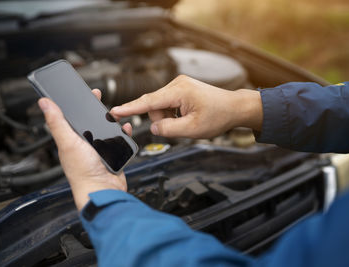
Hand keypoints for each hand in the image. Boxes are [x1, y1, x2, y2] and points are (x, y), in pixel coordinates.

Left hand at [38, 89, 131, 209]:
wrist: (103, 189)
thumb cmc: (82, 171)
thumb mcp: (68, 142)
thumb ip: (57, 122)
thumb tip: (44, 102)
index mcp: (71, 139)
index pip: (73, 116)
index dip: (79, 104)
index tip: (87, 93)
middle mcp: (84, 143)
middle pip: (92, 121)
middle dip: (99, 111)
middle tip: (104, 101)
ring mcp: (99, 149)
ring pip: (107, 129)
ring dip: (113, 121)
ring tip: (117, 115)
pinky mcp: (112, 154)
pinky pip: (119, 140)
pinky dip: (123, 133)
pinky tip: (125, 129)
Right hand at [110, 75, 262, 138]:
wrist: (234, 107)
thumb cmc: (218, 116)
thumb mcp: (193, 129)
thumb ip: (169, 129)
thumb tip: (154, 127)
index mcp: (179, 91)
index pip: (148, 102)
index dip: (130, 108)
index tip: (114, 111)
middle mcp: (177, 84)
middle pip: (154, 105)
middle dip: (162, 119)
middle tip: (179, 126)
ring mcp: (179, 85)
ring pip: (160, 106)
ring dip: (168, 117)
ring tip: (186, 120)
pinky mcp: (181, 88)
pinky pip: (168, 103)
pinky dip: (173, 113)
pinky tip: (186, 115)